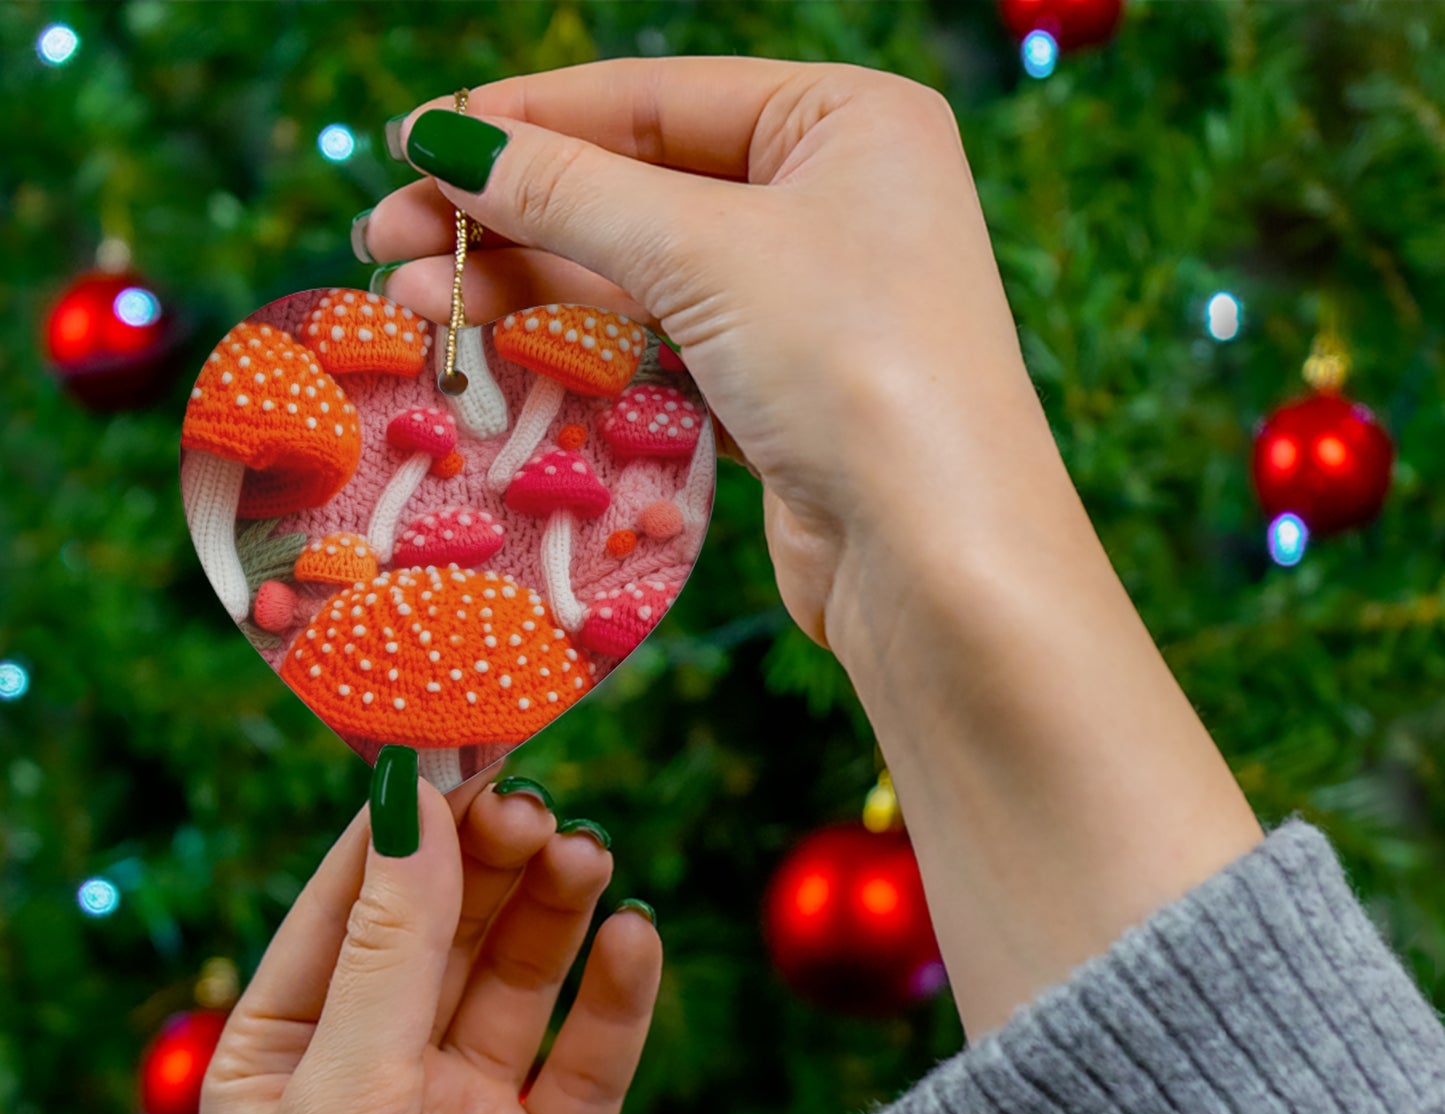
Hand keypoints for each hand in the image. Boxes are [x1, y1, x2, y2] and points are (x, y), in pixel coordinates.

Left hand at [201, 770, 660, 1113]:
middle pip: (446, 927)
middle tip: (539, 806)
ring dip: (555, 910)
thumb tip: (410, 796)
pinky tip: (635, 938)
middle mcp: (380, 1073)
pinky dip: (617, 994)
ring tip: (589, 857)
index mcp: (288, 1053)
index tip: (463, 738)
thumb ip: (390, 945)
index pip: (351, 902)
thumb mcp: (345, 1095)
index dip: (406, 821)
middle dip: (490, 861)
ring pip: (521, 977)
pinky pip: (590, 1055)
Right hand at [362, 60, 1261, 1038]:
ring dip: (528, 284)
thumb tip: (445, 142)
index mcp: (847, 122)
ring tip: (413, 297)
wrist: (937, 560)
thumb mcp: (705, 253)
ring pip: (641, 273)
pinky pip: (662, 346)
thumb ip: (570, 192)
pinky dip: (581, 345)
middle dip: (511, 214)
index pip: (656, 98)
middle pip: (639, 186)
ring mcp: (808, 302)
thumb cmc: (854, 367)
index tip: (415, 145)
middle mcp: (833, 201)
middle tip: (388, 239)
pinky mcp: (781, 391)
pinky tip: (493, 346)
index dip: (527, 120)